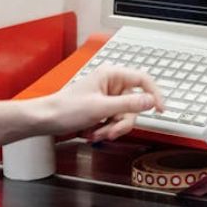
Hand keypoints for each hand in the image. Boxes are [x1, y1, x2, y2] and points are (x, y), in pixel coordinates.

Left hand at [40, 65, 163, 141]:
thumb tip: (150, 101)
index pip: (143, 80)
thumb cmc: (65, 109)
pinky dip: (105, 129)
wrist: (45, 120)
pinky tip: (92, 131)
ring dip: (112, 128)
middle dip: (122, 122)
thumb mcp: (100, 108)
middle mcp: (111, 84)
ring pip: (125, 116)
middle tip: (110, 130)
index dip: (155, 94)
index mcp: (112, 75)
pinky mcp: (102, 109)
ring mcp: (107, 97)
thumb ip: (128, 104)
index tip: (161, 109)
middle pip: (134, 104)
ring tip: (96, 132)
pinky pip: (115, 121)